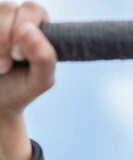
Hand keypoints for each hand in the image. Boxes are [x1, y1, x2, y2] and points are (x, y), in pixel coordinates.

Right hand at [0, 2, 54, 159]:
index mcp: (32, 25)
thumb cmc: (18, 92)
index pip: (32, 11)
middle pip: (6, 9)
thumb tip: (38, 37)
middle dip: (4, 36)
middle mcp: (9, 18)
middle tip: (2, 65)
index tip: (22, 54)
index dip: (25, 29)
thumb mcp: (39, 82)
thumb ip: (45, 60)